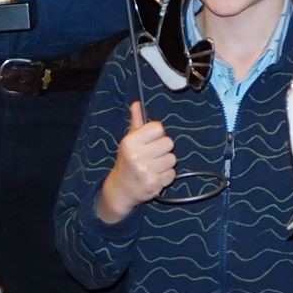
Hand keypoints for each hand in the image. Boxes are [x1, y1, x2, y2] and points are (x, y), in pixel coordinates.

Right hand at [98, 102, 176, 221]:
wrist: (121, 189)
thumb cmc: (127, 160)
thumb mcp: (129, 140)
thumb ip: (136, 121)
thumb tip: (137, 103)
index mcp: (130, 142)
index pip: (158, 128)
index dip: (158, 134)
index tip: (151, 140)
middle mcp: (137, 156)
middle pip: (168, 143)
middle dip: (163, 149)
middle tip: (153, 154)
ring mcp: (145, 172)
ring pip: (172, 159)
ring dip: (166, 163)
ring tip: (154, 166)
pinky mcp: (154, 185)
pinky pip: (172, 174)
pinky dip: (166, 175)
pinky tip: (156, 175)